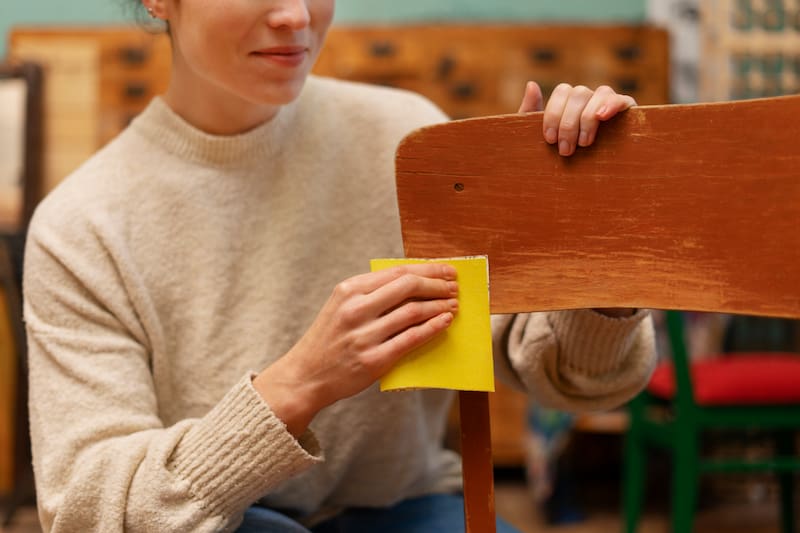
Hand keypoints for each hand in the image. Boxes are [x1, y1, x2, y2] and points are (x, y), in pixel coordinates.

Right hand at [254, 263, 457, 435]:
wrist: (306, 375)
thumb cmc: (329, 339)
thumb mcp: (341, 305)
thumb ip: (371, 292)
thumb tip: (414, 281)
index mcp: (349, 290)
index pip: (397, 272)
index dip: (427, 270)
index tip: (446, 271)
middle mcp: (356, 309)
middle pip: (408, 287)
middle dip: (437, 285)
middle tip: (454, 287)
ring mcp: (364, 335)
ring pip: (413, 312)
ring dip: (439, 306)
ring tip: (453, 304)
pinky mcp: (374, 360)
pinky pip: (411, 339)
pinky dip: (432, 328)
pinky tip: (445, 322)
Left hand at [518, 81, 636, 156]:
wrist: (581, 185)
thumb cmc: (557, 157)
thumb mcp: (539, 137)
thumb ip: (529, 111)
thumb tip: (531, 84)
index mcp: (570, 101)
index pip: (563, 91)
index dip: (554, 113)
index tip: (550, 139)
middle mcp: (590, 98)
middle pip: (579, 93)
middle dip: (569, 123)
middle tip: (565, 150)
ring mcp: (609, 103)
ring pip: (600, 94)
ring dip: (588, 118)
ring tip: (584, 143)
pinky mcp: (627, 112)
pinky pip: (622, 99)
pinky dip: (612, 105)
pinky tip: (601, 118)